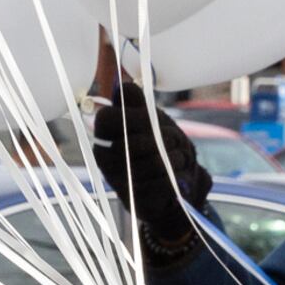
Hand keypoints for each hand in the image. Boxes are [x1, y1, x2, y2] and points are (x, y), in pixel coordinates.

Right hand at [88, 62, 214, 277]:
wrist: (174, 187)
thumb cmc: (162, 148)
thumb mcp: (152, 119)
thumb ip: (137, 102)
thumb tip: (121, 86)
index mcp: (104, 135)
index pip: (107, 119)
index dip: (133, 117)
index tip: (152, 119)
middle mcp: (105, 158)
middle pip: (132, 141)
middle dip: (161, 138)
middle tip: (176, 139)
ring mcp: (118, 180)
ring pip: (150, 161)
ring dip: (174, 157)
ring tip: (181, 156)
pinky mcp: (135, 199)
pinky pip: (159, 181)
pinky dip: (175, 176)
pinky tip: (179, 175)